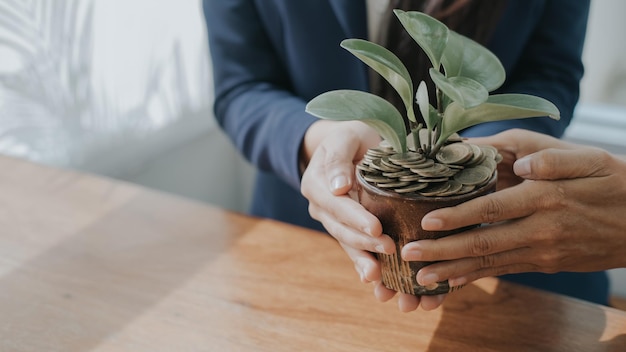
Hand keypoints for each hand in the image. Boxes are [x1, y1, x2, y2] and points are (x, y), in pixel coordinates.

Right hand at [300, 120, 445, 310]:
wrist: (353, 144)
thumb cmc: (353, 136)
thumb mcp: (345, 135)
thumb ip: (338, 157)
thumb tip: (337, 186)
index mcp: (316, 183)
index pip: (336, 204)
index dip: (354, 218)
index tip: (375, 228)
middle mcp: (321, 206)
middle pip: (341, 228)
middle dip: (364, 243)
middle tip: (390, 249)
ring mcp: (333, 220)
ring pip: (347, 243)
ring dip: (362, 260)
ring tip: (378, 277)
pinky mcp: (347, 228)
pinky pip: (354, 248)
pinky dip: (363, 265)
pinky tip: (375, 281)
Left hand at [401, 129, 625, 287]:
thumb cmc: (612, 181)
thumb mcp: (588, 159)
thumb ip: (552, 159)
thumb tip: (520, 165)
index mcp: (544, 198)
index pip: (491, 210)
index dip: (457, 217)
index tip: (427, 222)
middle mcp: (540, 229)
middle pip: (483, 243)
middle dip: (443, 251)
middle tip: (410, 254)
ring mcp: (542, 251)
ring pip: (490, 263)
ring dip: (453, 270)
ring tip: (422, 277)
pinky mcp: (545, 263)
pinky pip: (505, 271)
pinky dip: (477, 277)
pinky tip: (454, 281)